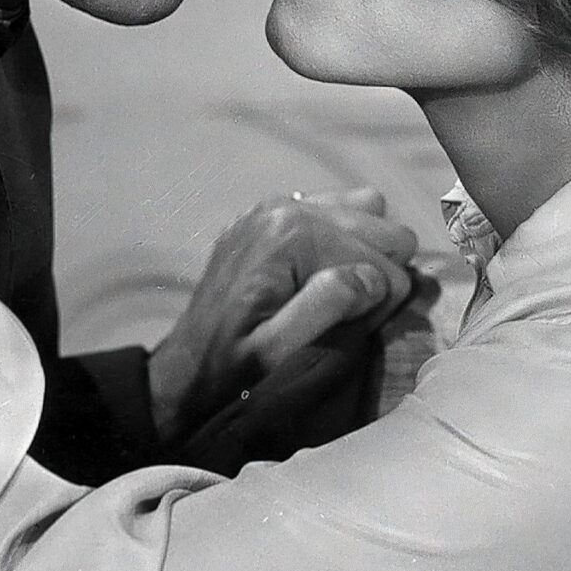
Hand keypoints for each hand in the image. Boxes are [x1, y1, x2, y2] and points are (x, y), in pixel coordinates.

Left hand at [147, 189, 420, 440]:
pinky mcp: (271, 215)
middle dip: (376, 268)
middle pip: (378, 223)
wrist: (188, 364)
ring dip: (363, 249)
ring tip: (342, 289)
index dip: (380, 300)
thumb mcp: (279, 350)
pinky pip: (334, 209)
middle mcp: (284, 206)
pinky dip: (340, 238)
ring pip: (363, 209)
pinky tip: (322, 273)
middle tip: (353, 311)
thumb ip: (328, 307)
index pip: (382, 258)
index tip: (357, 327)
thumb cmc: (232, 365)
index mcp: (290, 233)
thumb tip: (374, 278)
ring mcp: (276, 205)